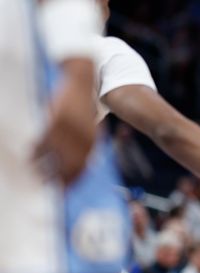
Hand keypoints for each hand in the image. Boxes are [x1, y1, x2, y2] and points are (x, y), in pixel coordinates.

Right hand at [33, 59, 95, 184]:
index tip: (64, 190)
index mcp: (93, 140)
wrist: (82, 77)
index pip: (83, 167)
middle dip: (57, 177)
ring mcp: (71, 128)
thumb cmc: (82, 104)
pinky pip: (45, 139)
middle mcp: (84, 137)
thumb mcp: (89, 126)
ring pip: (54, 154)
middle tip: (45, 185)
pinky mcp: (58, 118)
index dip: (73, 180)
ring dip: (43, 165)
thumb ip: (84, 144)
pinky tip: (30, 154)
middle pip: (70, 165)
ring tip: (34, 172)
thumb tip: (78, 165)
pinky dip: (37, 148)